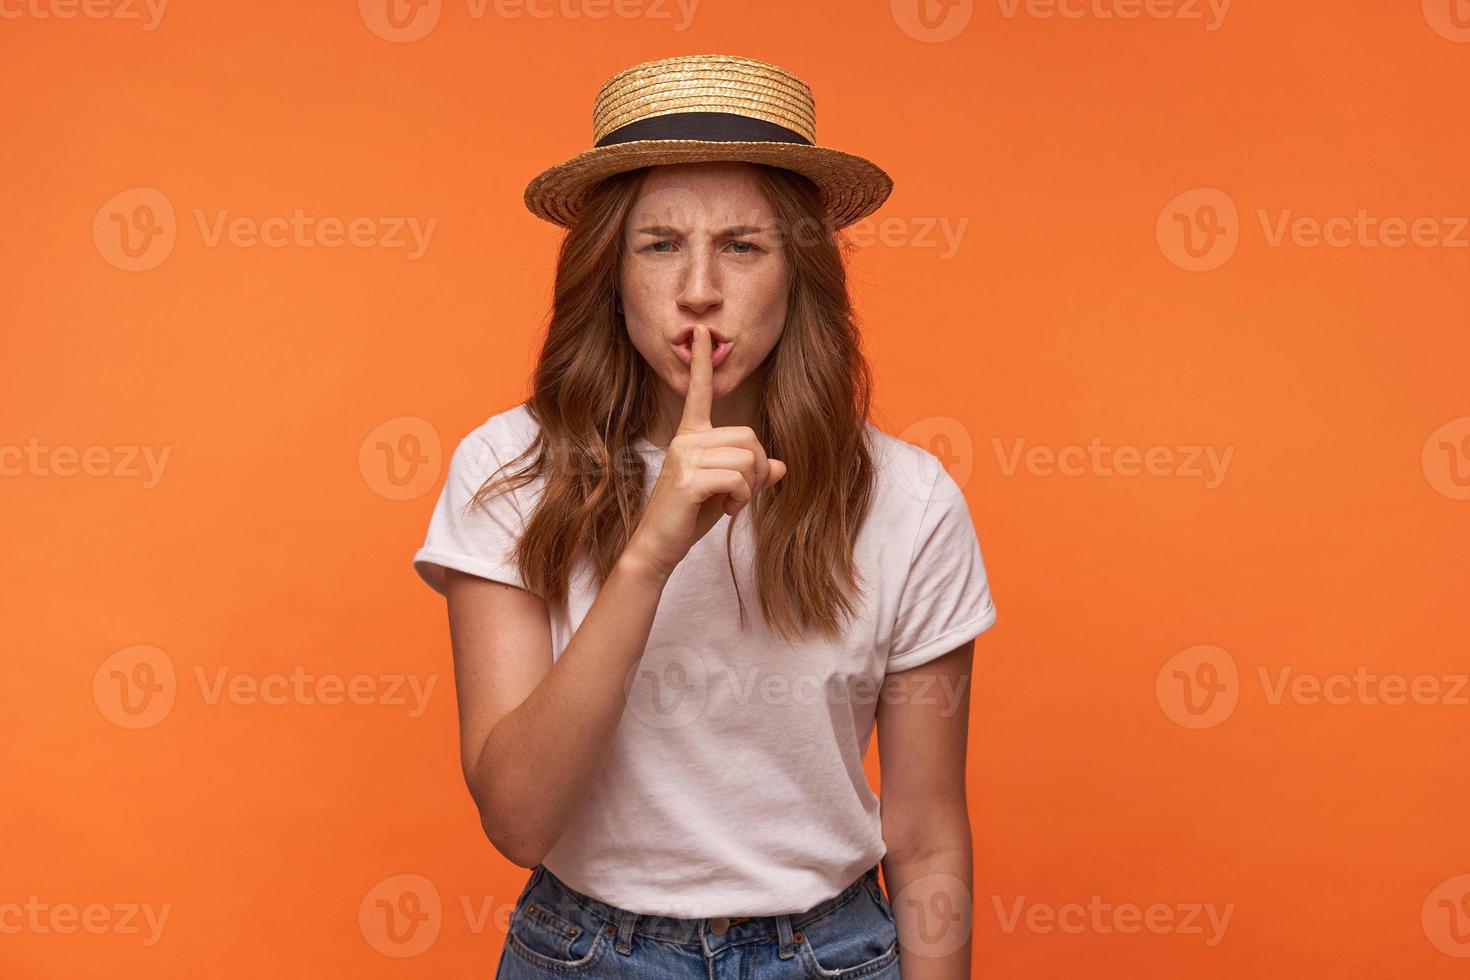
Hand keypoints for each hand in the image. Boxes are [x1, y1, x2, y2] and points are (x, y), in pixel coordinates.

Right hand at [625, 324, 787, 579]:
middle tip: (743, 493)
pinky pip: (739, 478)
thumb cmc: (687, 517)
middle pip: (749, 436)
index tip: (701, 331)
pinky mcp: (689, 479)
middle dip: (759, 468)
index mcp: (690, 436)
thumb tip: (781, 467)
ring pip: (747, 459)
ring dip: (751, 487)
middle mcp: (685, 440)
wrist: (657, 546)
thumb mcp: (725, 491)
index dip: (703, 362)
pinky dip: (743, 498)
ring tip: (730, 503)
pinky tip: (725, 509)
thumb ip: (752, 475)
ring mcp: (684, 458)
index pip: (700, 393)